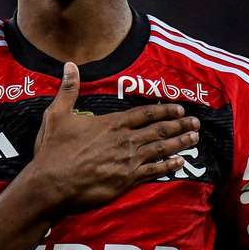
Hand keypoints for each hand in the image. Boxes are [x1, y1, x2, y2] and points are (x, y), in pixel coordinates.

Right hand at [31, 62, 198, 212]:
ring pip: (161, 149)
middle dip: (180, 125)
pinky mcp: (127, 180)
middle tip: (197, 123)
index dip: (164, 110)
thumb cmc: (53, 151)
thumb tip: (70, 65)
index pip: (145, 114)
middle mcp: (124, 141)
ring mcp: (128, 161)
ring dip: (180, 142)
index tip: (180, 108)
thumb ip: (68, 90)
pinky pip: (154, 171)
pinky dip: (169, 166)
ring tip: (195, 138)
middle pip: (159, 130)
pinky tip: (181, 162)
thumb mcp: (57, 115)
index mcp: (111, 124)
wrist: (51, 184)